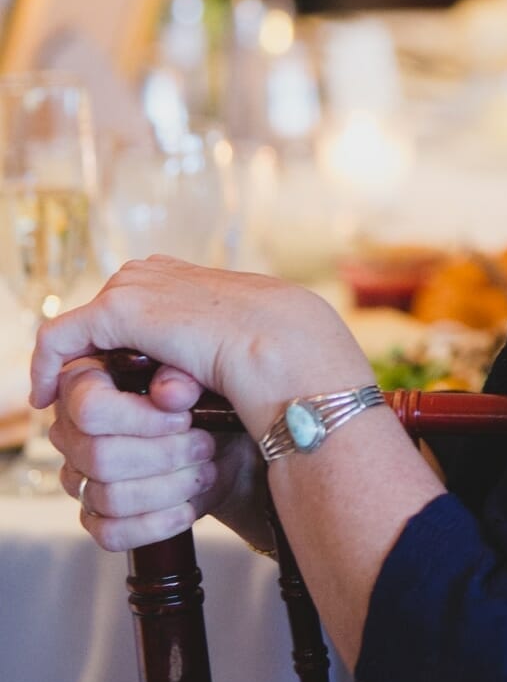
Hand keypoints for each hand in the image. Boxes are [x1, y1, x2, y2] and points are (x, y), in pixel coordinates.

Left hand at [32, 256, 371, 446]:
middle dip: (92, 359)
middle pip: (100, 319)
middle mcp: (153, 273)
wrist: (284, 346)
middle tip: (84, 404)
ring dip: (80, 370)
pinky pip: (59, 338)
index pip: (132, 309)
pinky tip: (46, 398)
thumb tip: (173, 388)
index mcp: (182, 277)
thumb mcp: (231, 350)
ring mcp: (133, 286)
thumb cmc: (273, 356)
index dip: (115, 349)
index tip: (110, 385)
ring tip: (70, 408)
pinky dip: (47, 366)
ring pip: (81, 331)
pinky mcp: (116, 310)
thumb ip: (198, 355)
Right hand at [49, 356, 258, 551]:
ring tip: (202, 473)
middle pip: (100, 457)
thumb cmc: (199, 404)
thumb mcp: (199, 379)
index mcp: (83, 385)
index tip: (184, 418)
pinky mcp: (93, 516)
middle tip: (202, 447)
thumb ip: (183, 377)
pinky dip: (156, 525)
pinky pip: (110, 533)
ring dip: (168, 489)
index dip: (141, 418)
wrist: (218, 446)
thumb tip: (171, 394)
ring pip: (109, 497)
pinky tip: (186, 509)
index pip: (90, 408)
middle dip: (165, 456)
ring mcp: (77, 477)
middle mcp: (70, 432)